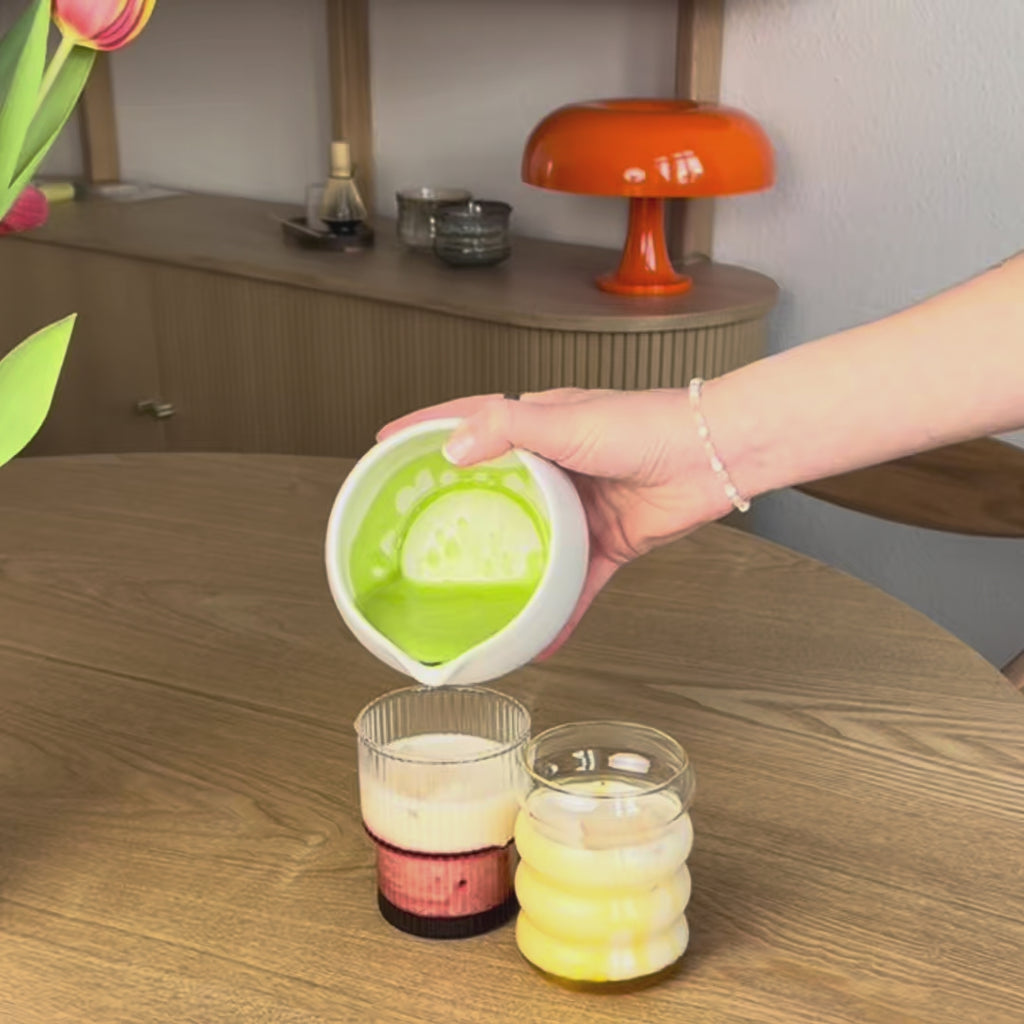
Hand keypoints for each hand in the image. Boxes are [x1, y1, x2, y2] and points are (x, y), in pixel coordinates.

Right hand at [377, 389, 727, 656]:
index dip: (426, 431)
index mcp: (539, 425)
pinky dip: (558, 612)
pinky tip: (540, 641)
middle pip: (493, 487)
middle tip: (416, 527)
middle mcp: (554, 465)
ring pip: (531, 542)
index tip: (384, 443)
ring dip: (504, 567)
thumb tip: (453, 448)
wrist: (713, 456)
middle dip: (455, 504)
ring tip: (466, 592)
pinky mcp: (607, 543)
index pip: (469, 423)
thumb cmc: (647, 425)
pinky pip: (575, 584)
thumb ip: (509, 428)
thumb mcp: (568, 419)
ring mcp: (580, 507)